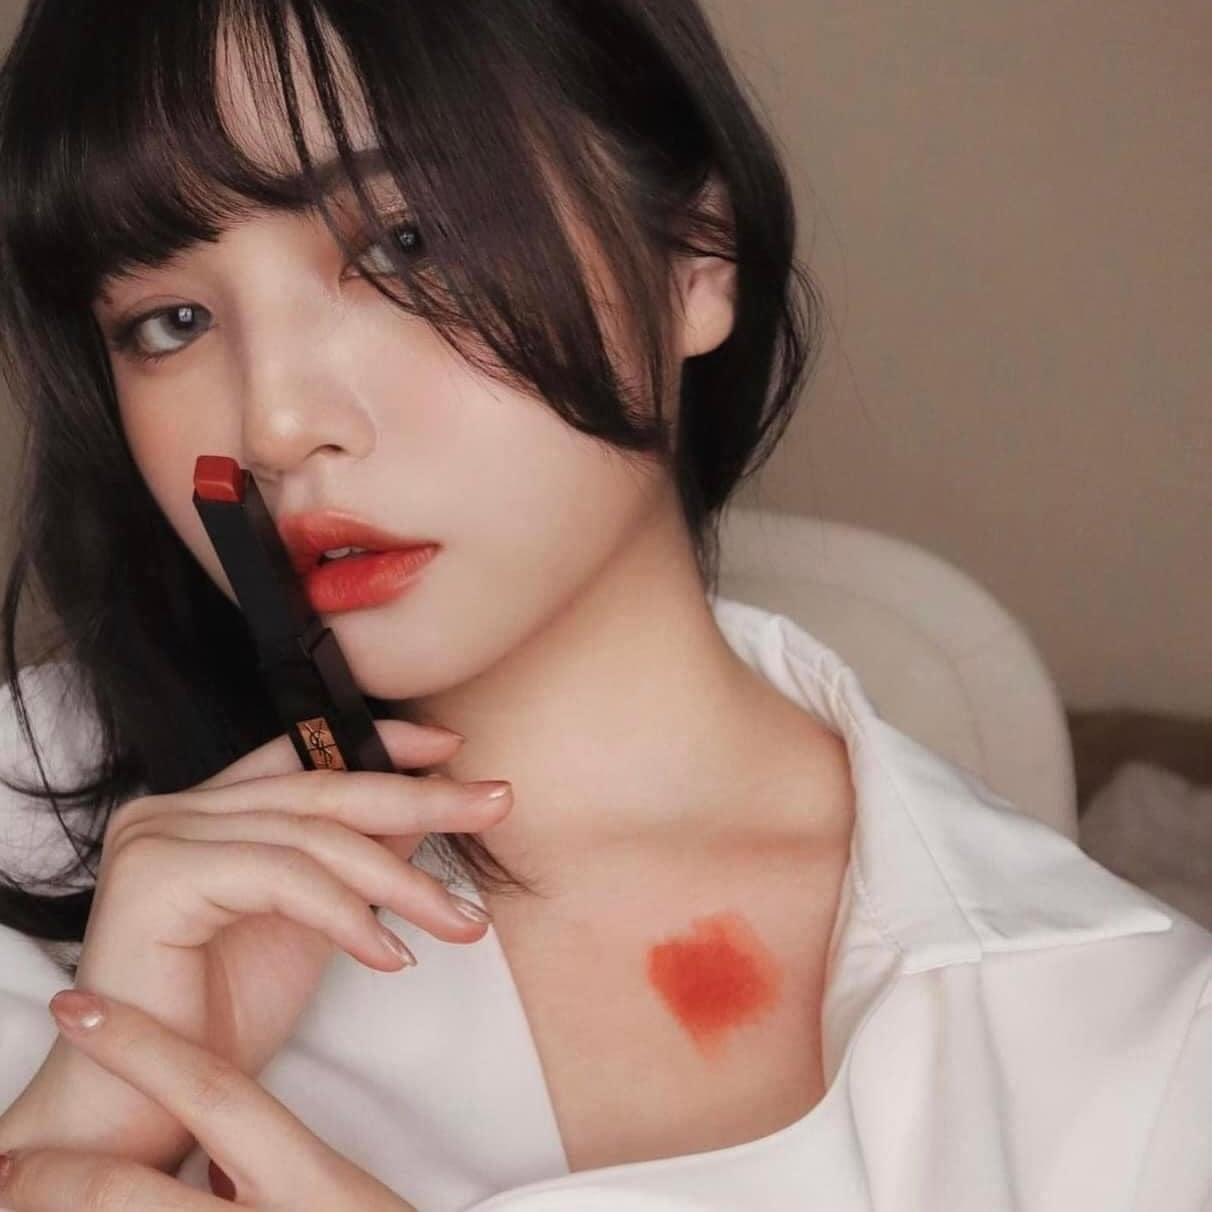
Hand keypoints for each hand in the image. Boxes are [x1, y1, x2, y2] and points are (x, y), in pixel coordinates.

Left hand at [0, 988, 419, 1209]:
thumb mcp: (349, 1197)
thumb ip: (282, 1172)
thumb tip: (210, 1171)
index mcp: (312, 1188)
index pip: (216, 1097)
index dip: (141, 1048)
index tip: (77, 1008)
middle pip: (128, 1200)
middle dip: (57, 1182)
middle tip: (9, 1166)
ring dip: (73, 1210)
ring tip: (25, 1193)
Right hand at [10, 718, 509, 1169]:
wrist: (145, 1102)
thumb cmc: (222, 1014)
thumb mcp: (313, 920)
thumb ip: (355, 858)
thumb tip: (427, 805)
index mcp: (205, 809)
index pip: (304, 755)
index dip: (383, 743)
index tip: (454, 747)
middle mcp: (174, 809)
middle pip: (322, 791)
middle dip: (420, 797)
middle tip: (495, 802)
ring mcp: (158, 836)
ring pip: (312, 837)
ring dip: (402, 880)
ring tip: (460, 920)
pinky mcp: (156, 877)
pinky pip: (282, 878)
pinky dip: (347, 915)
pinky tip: (393, 955)